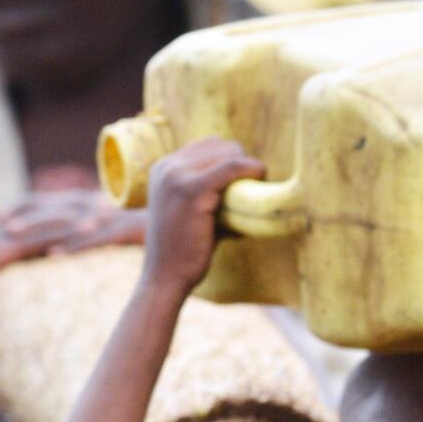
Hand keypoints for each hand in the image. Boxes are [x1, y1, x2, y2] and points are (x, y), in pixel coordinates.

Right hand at [0, 189, 140, 326]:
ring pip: (47, 215)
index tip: (95, 202)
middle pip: (49, 203)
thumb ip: (4, 273)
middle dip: (81, 198)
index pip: (39, 207)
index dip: (68, 203)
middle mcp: (2, 225)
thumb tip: (24, 282)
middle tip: (114, 198)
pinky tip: (88, 228)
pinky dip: (63, 229)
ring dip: (80, 209)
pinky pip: (37, 235)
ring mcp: (0, 234)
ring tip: (110, 209)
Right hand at [140, 137, 267, 295]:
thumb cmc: (184, 248)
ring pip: (230, 153)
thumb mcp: (189, 209)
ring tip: (247, 200)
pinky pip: (232, 167)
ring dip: (248, 172)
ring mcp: (176, 176)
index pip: (211, 144)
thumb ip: (210, 188)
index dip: (233, 162)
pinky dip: (251, 171)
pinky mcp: (192, 190)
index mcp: (163, 167)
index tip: (241, 186)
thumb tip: (252, 172)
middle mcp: (167, 166)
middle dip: (242, 167)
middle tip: (246, 197)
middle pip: (223, 146)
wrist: (165, 277)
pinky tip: (259, 182)